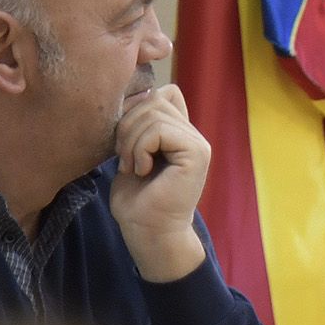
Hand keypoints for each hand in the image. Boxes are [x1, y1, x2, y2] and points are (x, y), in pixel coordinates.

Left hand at [108, 84, 212, 283]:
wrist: (148, 232)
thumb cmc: (136, 199)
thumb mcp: (132, 151)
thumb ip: (139, 124)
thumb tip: (135, 94)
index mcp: (181, 132)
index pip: (163, 92)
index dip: (136, 107)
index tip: (125, 140)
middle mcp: (194, 134)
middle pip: (154, 98)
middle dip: (127, 125)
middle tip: (125, 158)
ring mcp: (198, 144)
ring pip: (153, 113)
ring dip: (131, 141)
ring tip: (132, 166)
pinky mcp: (197, 154)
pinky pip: (159, 131)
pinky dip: (140, 149)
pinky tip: (141, 170)